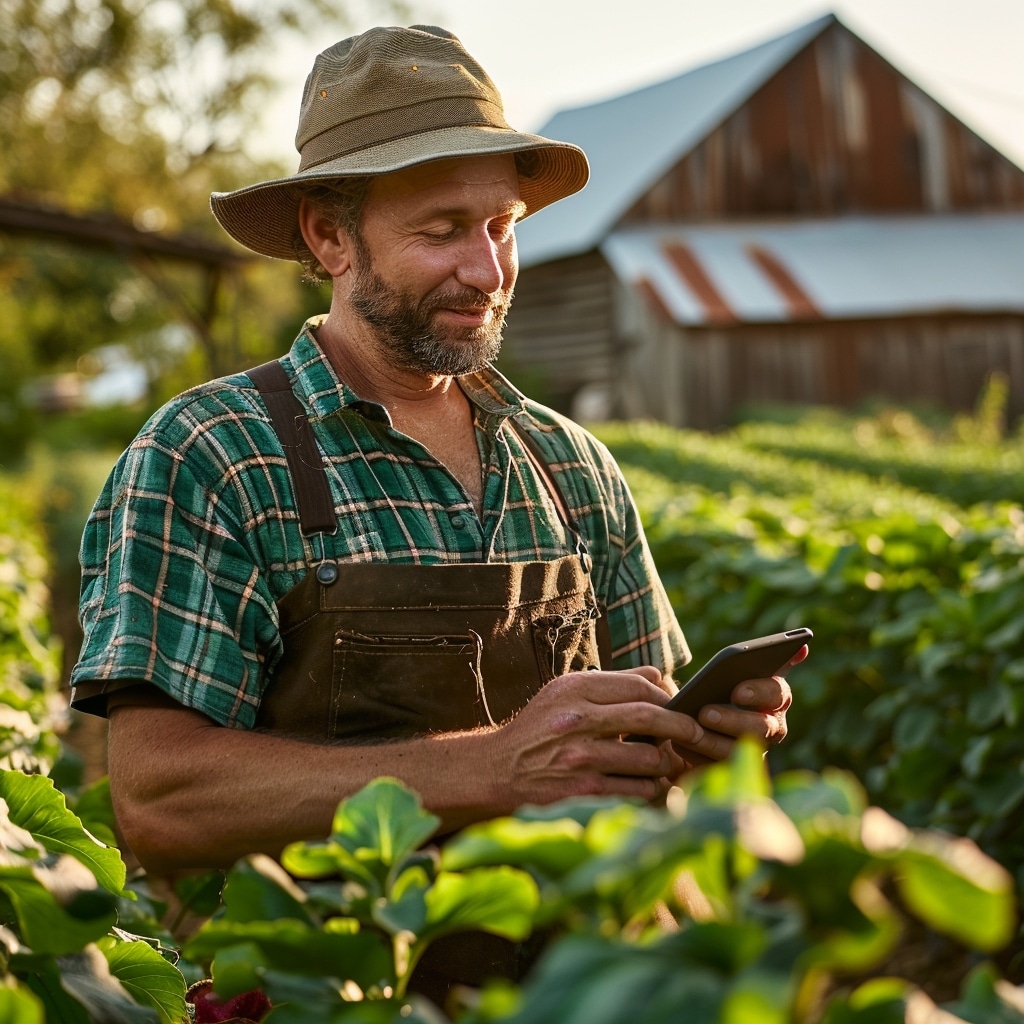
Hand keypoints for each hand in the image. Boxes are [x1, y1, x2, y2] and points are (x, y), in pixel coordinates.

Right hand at [495, 666, 703, 809]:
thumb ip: (610, 684)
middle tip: (696, 733)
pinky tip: (648, 784)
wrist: (499, 769)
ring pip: (650, 758)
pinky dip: (651, 788)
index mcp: (577, 688)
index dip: (670, 696)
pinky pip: (637, 790)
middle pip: (651, 717)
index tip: (681, 706)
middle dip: (683, 726)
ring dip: (666, 762)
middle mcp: (578, 719)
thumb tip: (663, 680)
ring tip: (667, 762)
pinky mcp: (583, 791)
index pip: (642, 685)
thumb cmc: (541, 727)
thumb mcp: (565, 692)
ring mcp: (581, 757)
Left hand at [671, 644, 804, 767]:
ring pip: (738, 751)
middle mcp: (771, 727)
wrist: (693, 717)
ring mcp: (753, 752)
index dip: (759, 692)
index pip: (778, 694)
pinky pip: (715, 767)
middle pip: (762, 727)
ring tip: (689, 730)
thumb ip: (756, 660)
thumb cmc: (718, 687)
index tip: (737, 692)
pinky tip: (678, 743)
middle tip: (705, 712)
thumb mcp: (730, 671)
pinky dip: (696, 755)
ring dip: (712, 740)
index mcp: (775, 698)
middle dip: (733, 720)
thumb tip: (802, 649)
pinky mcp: (730, 769)